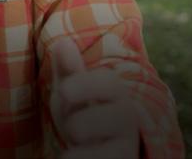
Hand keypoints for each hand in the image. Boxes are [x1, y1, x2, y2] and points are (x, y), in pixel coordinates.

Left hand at [50, 38, 139, 158]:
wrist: (95, 153)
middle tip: (71, 129)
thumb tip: (63, 42)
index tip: (64, 91)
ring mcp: (126, 148)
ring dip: (83, 152)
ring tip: (71, 152)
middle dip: (84, 122)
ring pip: (114, 151)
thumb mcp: (70, 96)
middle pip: (121, 116)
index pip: (111, 84)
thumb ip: (68, 71)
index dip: (88, 85)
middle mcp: (128, 123)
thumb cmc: (82, 119)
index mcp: (116, 97)